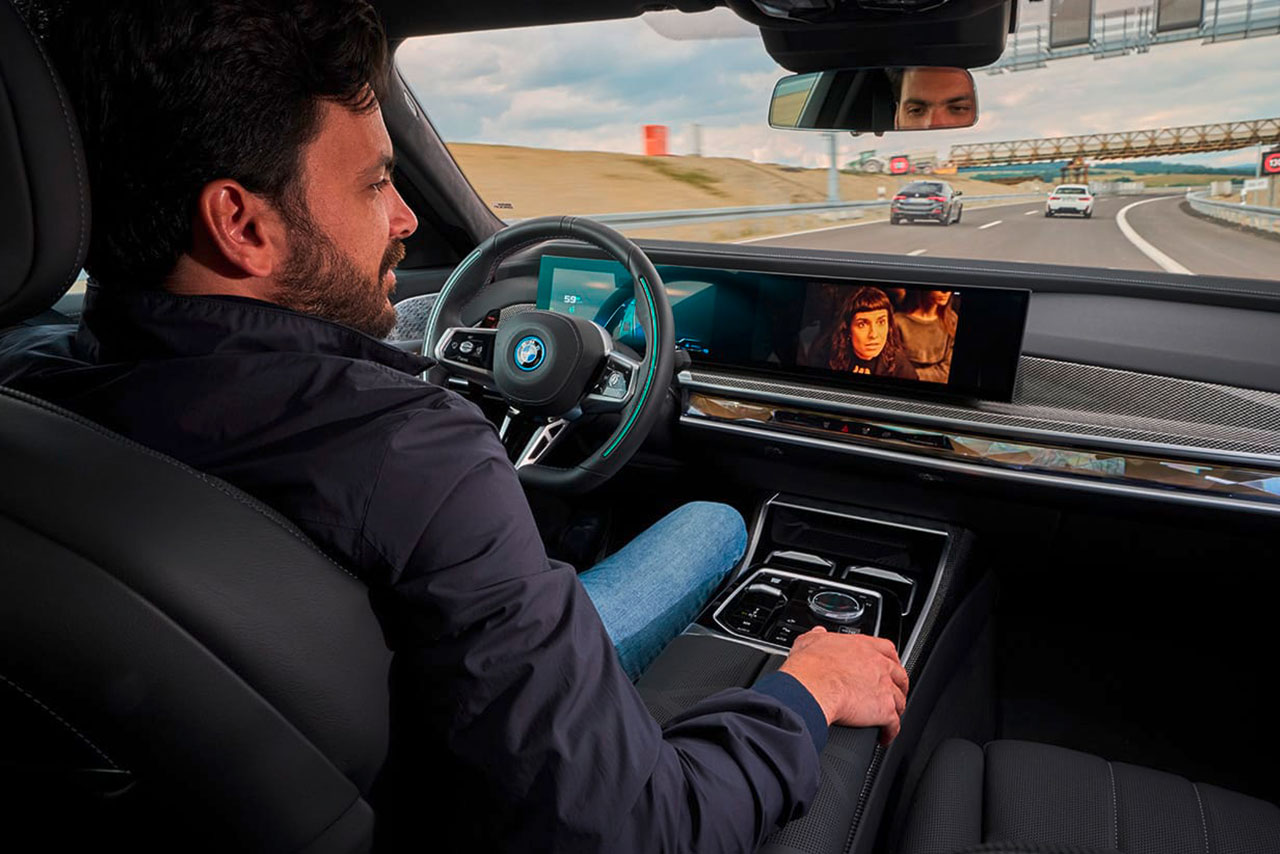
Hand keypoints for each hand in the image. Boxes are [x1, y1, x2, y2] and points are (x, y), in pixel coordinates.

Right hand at [777, 627, 908, 745]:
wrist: (810, 688)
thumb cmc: (809, 667)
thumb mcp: (809, 641)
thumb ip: (817, 636)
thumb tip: (818, 633)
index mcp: (863, 647)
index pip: (887, 649)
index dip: (890, 659)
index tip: (888, 664)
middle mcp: (878, 666)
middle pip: (900, 675)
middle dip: (899, 685)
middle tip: (893, 692)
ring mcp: (884, 688)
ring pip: (899, 700)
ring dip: (896, 709)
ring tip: (890, 717)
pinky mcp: (884, 711)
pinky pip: (893, 724)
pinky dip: (891, 732)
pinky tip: (885, 736)